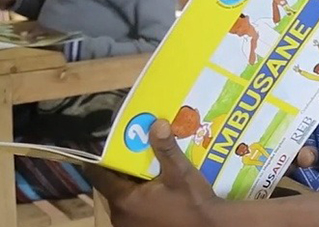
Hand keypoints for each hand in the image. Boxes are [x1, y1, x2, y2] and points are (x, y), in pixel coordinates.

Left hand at [86, 119, 316, 226]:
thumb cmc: (196, 210)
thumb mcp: (182, 178)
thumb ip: (168, 151)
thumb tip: (157, 121)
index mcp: (126, 198)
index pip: (102, 171)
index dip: (106, 151)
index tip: (119, 132)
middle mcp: (129, 211)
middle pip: (121, 181)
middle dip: (133, 161)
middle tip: (147, 135)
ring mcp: (145, 221)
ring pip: (139, 192)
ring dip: (149, 174)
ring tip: (164, 151)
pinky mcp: (162, 224)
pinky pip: (154, 203)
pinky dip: (161, 190)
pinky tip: (178, 177)